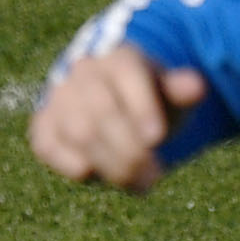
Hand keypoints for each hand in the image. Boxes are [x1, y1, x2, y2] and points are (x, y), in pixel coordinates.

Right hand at [30, 44, 211, 194]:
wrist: (107, 94)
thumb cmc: (146, 96)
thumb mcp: (168, 91)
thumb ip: (181, 90)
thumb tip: (197, 86)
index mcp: (117, 57)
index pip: (127, 75)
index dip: (140, 107)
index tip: (156, 139)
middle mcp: (82, 73)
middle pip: (101, 111)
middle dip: (129, 149)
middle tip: (153, 177)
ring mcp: (58, 98)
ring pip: (78, 132)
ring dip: (109, 164)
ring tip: (137, 183)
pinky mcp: (43, 125)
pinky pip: (48, 146)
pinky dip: (71, 164)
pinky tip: (96, 175)